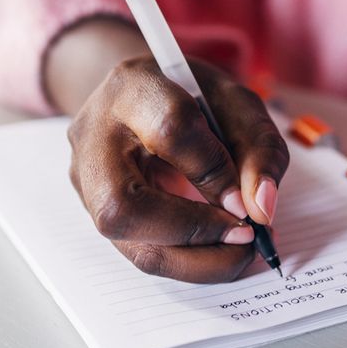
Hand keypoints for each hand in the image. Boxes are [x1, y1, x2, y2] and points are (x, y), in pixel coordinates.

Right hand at [66, 55, 288, 282]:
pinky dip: (188, 260)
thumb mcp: (238, 105)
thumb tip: (261, 209)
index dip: (214, 172)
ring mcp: (86, 180)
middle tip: (246, 237)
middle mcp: (94, 136)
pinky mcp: (95, 213)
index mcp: (133, 87)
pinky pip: (140, 252)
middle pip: (123, 206)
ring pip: (129, 244)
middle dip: (195, 233)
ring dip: (196, 260)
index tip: (249, 199)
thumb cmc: (192, 98)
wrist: (142, 100)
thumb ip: (259, 149)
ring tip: (240, 251)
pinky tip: (218, 251)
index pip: (170, 131)